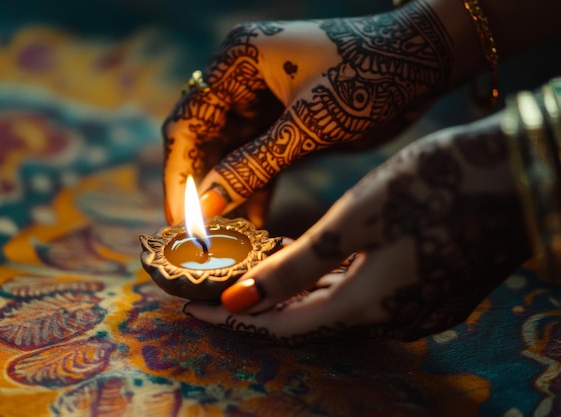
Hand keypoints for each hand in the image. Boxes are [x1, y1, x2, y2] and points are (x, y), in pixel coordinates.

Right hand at [162, 2, 454, 225]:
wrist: (427, 60)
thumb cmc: (371, 79)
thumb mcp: (308, 127)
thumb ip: (252, 166)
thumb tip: (204, 206)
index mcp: (237, 60)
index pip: (188, 121)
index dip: (179, 174)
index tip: (178, 220)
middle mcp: (242, 75)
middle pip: (204, 138)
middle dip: (202, 187)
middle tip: (201, 235)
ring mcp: (263, 96)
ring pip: (230, 152)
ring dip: (229, 191)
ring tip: (228, 236)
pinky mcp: (284, 116)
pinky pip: (258, 156)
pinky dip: (256, 186)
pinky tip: (254, 222)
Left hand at [183, 113, 530, 343]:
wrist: (518, 175)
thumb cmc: (436, 186)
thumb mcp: (356, 220)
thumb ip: (298, 265)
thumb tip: (240, 298)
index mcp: (368, 306)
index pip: (282, 326)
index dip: (235, 321)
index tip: (193, 311)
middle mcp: (391, 319)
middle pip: (306, 322)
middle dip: (257, 307)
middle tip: (213, 290)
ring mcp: (414, 307)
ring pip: (334, 308)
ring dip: (291, 295)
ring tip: (249, 276)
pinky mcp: (428, 288)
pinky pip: (361, 297)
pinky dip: (326, 285)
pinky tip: (307, 267)